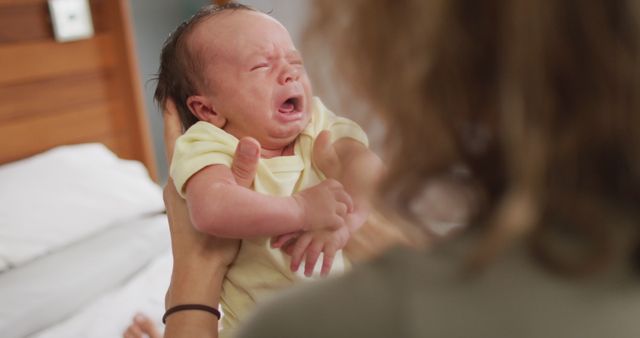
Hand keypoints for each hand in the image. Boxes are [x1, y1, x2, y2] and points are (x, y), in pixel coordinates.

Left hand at [162, 99, 259, 306]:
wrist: (197, 273)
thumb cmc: (212, 240)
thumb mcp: (233, 201)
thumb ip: (242, 171)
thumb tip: (250, 141)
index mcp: (181, 179)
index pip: (173, 140)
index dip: (170, 118)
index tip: (168, 96)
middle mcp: (175, 185)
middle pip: (179, 149)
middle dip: (186, 128)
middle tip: (199, 108)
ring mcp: (179, 198)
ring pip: (186, 165)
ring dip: (196, 149)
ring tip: (210, 133)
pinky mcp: (186, 207)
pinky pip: (191, 178)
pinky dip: (201, 166)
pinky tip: (215, 166)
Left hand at [279, 226, 350, 276]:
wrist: (344, 220)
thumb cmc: (324, 227)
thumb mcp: (311, 229)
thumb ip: (298, 237)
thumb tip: (284, 249)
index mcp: (305, 228)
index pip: (291, 232)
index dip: (282, 238)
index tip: (273, 245)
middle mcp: (312, 231)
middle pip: (301, 245)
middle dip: (296, 258)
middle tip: (292, 269)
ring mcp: (322, 237)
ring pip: (313, 252)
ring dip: (309, 264)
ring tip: (307, 274)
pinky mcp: (333, 242)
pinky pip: (328, 256)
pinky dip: (325, 266)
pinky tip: (324, 275)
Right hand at [292, 179, 353, 230]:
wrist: (292, 212)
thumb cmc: (293, 204)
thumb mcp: (306, 193)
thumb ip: (316, 193)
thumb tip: (315, 195)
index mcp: (322, 187)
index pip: (336, 184)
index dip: (340, 191)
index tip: (340, 196)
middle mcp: (329, 194)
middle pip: (345, 196)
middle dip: (348, 203)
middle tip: (349, 210)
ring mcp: (331, 206)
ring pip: (344, 209)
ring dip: (341, 215)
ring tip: (336, 221)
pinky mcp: (331, 218)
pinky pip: (341, 222)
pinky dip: (337, 226)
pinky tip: (331, 228)